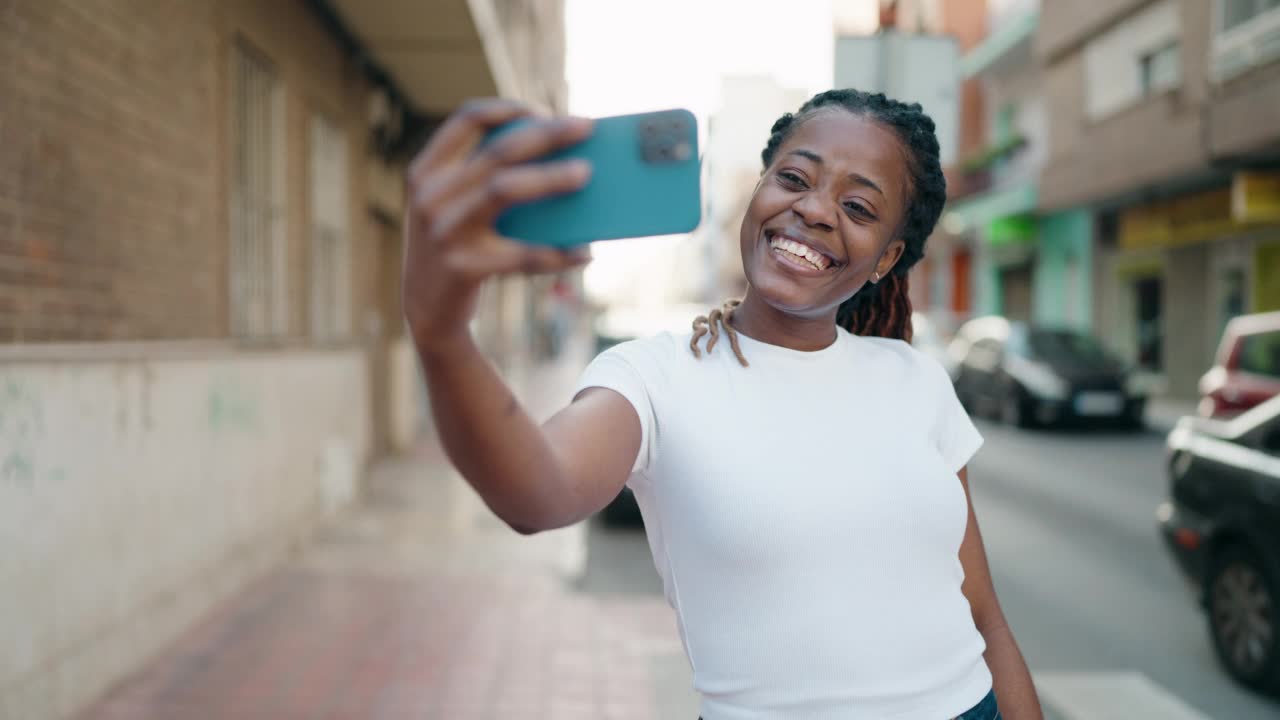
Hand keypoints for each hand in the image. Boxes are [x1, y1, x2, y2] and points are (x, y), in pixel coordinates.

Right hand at [402, 98, 593, 350]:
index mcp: (426, 171)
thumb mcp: (452, 206)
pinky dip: (557, 254)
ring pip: (505, 189)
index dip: (508, 109)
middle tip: (586, 126)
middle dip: (546, 134)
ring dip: (550, 177)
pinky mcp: (463, 268)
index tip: (543, 111)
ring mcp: (443, 231)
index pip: (466, 119)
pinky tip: (584, 252)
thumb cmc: (455, 246)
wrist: (426, 310)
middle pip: (497, 150)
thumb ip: (483, 179)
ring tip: (586, 173)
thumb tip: (560, 158)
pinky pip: (521, 255)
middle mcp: (430, 196)